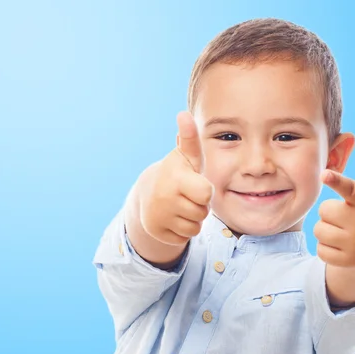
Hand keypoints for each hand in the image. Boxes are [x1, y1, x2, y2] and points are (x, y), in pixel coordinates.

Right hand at [138, 111, 213, 245]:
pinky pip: (184, 238)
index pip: (206, 194)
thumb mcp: (185, 157)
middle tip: (187, 196)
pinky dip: (181, 231)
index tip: (193, 183)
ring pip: (194, 228)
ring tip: (180, 206)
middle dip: (200, 206)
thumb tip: (184, 114)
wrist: (147, 195)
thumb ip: (190, 139)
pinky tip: (173, 218)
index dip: (205, 191)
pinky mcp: (157, 233)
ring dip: (192, 219)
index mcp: (175, 179)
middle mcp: (165, 198)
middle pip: (202, 212)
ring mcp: (159, 217)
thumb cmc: (177, 173)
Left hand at [314, 147, 354, 267]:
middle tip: (346, 215)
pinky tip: (342, 245)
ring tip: (344, 229)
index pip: (349, 188)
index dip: (336, 181)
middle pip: (324, 210)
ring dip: (326, 229)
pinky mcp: (348, 261)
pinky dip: (326, 247)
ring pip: (319, 230)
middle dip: (330, 211)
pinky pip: (320, 250)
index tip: (324, 174)